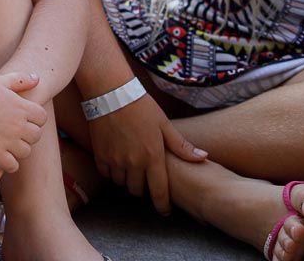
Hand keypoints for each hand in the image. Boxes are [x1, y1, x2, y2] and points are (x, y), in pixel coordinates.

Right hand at [0, 72, 47, 173]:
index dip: (35, 120)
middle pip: (36, 136)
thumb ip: (20, 79)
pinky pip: (13, 165)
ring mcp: (7, 140)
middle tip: (15, 134)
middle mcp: (17, 124)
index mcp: (21, 106)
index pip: (42, 118)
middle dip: (28, 136)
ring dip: (18, 150)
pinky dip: (9, 164)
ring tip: (7, 145)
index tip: (23, 120)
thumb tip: (38, 79)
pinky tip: (0, 156)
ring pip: (26, 152)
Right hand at [86, 93, 205, 214]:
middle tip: (144, 178)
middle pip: (137, 190)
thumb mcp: (164, 124)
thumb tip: (203, 158)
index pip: (159, 192)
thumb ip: (182, 146)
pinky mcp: (100, 155)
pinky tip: (116, 160)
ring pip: (121, 183)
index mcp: (152, 156)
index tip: (164, 210)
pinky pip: (106, 173)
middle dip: (142, 188)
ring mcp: (115, 160)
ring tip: (130, 167)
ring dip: (126, 179)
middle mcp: (133, 162)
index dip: (162, 205)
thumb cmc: (142, 107)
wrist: (111, 93)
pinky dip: (111, 171)